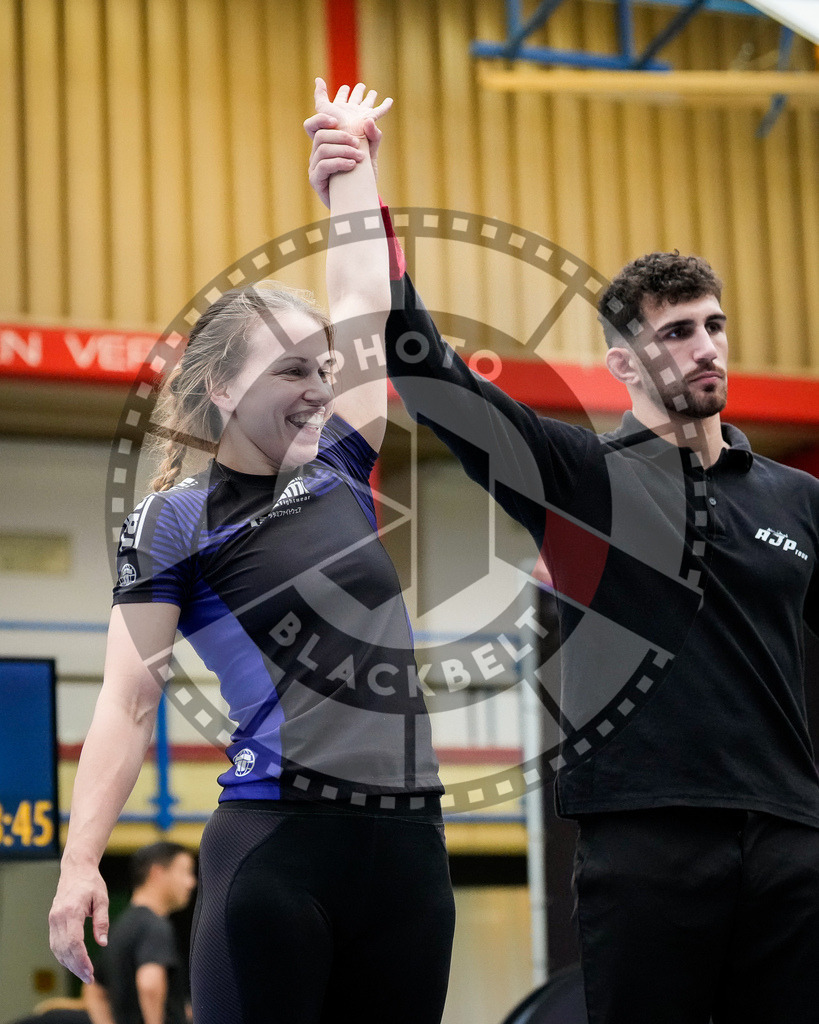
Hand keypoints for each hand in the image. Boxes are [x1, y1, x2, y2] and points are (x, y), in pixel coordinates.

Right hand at [49, 863, 109, 983]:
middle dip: (76, 966)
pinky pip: (55, 944)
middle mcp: (58, 917)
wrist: (75, 870)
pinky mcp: (52, 921)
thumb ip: (102, 922)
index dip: (81, 959)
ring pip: (58, 949)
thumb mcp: (102, 899)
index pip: (74, 942)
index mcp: (71, 911)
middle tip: (89, 978)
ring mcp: (53, 920)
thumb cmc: (91, 884)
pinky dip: (64, 956)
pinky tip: (74, 963)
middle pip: (65, 949)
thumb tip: (103, 943)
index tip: (91, 971)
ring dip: (69, 964)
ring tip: (84, 974)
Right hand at [305, 78, 388, 207]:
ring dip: (343, 150)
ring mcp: (314, 167)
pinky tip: (352, 165)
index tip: (336, 121)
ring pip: (322, 149)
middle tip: (358, 143)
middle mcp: (316, 154)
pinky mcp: (316, 180)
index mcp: (325, 144)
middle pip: (320, 135)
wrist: (360, 200)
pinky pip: (323, 166)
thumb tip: (369, 121)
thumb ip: (372, 137)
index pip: (312, 125)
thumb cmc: (362, 175)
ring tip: (359, 157)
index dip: (320, 119)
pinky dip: (339, 163)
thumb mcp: (370, 153)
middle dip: (341, 136)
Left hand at [312, 76, 391, 136]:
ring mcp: (361, 116)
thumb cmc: (330, 129)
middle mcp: (351, 113)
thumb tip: (318, 79)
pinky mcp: (370, 119)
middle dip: (358, 92)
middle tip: (361, 86)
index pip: (342, 98)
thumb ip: (320, 94)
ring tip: (373, 92)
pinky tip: (390, 101)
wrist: (343, 144)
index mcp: (339, 110)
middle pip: (356, 99)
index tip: (345, 87)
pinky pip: (379, 111)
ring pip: (367, 103)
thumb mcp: (322, 108)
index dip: (344, 92)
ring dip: (370, 97)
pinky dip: (385, 106)